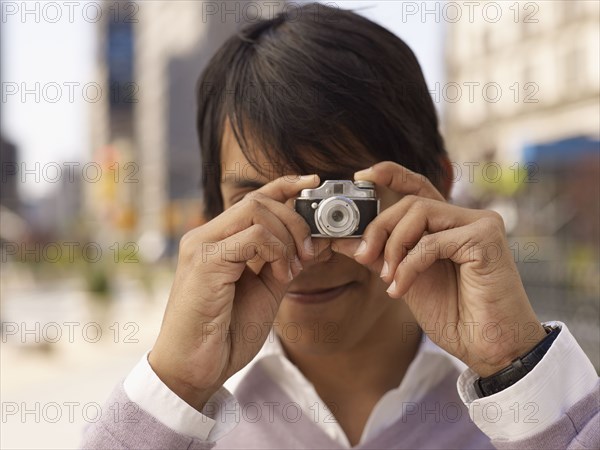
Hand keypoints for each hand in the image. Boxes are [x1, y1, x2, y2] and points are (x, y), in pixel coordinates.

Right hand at [149, 174, 319, 409]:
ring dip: (288, 236)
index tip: (312, 183)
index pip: (252, 198)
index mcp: (217, 241)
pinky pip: (253, 237)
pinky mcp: (205, 262)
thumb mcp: (265, 291)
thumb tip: (316, 241)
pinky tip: (281, 275)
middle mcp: (205, 236)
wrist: (193, 370)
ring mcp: (201, 246)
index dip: (284, 185)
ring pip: (256, 210)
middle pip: (258, 200)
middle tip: (310, 252)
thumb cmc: (225, 333)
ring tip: (293, 269)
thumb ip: (284, 263)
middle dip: (295, 220)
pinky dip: (277, 251)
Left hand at [333, 162, 546, 376]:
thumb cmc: (455, 315)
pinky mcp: (485, 239)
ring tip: (388, 278)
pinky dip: (408, 265)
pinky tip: (400, 289)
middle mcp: (467, 219)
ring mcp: (480, 225)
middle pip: (411, 202)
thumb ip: (379, 255)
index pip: (419, 188)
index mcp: (450, 225)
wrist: (488, 347)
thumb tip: (341, 239)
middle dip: (379, 227)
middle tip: (362, 254)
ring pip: (419, 212)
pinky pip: (431, 241)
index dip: (391, 175)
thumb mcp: (405, 279)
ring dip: (393, 246)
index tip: (362, 175)